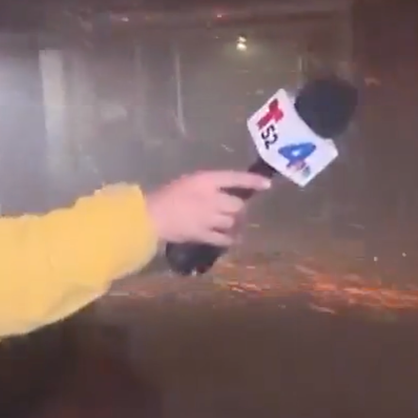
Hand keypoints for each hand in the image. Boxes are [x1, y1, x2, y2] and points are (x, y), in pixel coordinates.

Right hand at [145, 170, 271, 246]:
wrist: (150, 216)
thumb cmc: (166, 195)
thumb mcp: (189, 183)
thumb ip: (208, 186)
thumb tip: (225, 194)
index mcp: (206, 181)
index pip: (235, 178)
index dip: (253, 181)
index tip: (267, 184)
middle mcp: (212, 198)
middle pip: (237, 205)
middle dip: (239, 209)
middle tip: (237, 211)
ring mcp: (209, 218)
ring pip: (232, 222)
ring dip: (234, 223)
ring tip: (232, 224)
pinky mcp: (204, 234)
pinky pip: (224, 238)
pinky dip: (230, 238)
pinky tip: (231, 238)